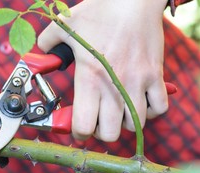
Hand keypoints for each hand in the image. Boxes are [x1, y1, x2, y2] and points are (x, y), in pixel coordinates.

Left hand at [38, 0, 167, 140]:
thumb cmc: (100, 12)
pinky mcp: (156, 76)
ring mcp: (138, 82)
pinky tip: (139, 101)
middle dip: (100, 132)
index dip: (78, 133)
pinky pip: (160, 108)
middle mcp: (114, 85)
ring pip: (135, 125)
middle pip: (110, 134)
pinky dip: (150, 111)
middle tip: (97, 119)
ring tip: (116, 111)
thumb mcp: (64, 26)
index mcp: (89, 78)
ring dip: (124, 123)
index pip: (84, 126)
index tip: (78, 127)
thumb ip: (46, 46)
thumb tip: (39, 59)